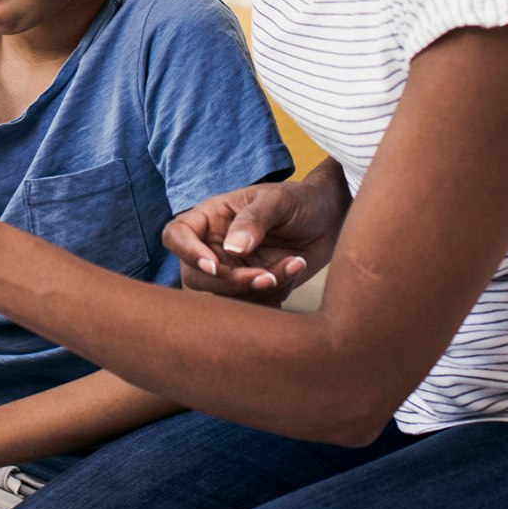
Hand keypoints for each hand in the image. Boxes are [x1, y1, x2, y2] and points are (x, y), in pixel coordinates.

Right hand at [162, 169, 349, 305]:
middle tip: (266, 276)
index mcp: (210, 218)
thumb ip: (254, 220)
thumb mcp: (279, 201)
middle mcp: (214, 247)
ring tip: (292, 265)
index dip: (187, 253)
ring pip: (222, 299)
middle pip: (195, 277)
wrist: (330, 219)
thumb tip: (232, 249)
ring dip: (258, 292)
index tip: (215, 266)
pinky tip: (294, 269)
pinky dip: (274, 297)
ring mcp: (231, 271)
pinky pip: (250, 309)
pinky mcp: (251, 291)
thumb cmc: (300, 200)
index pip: (177, 235)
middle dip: (231, 283)